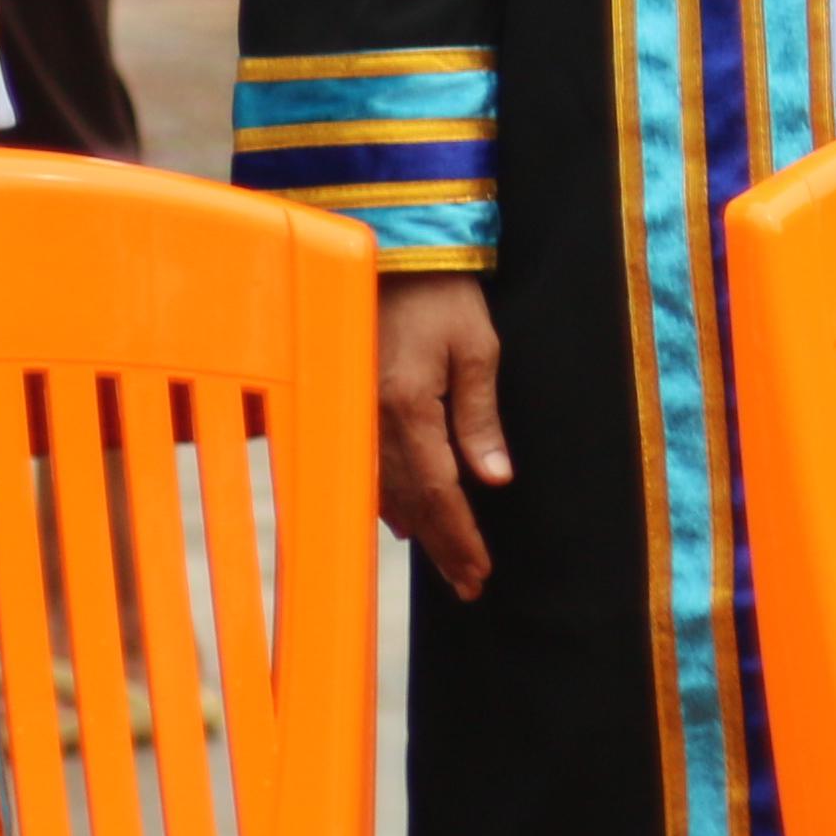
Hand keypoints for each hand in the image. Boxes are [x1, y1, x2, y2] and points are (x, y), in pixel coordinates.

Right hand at [380, 272, 508, 601]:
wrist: (386, 252)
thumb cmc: (440, 294)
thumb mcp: (476, 348)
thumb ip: (480, 417)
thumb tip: (493, 480)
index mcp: (407, 409)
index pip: (440, 492)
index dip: (461, 538)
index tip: (480, 572)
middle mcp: (370, 422)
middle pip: (410, 503)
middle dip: (441, 546)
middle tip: (469, 584)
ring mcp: (350, 415)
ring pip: (381, 492)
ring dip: (415, 528)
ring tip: (443, 560)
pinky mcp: (343, 405)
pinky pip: (363, 469)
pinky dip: (386, 499)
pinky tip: (401, 518)